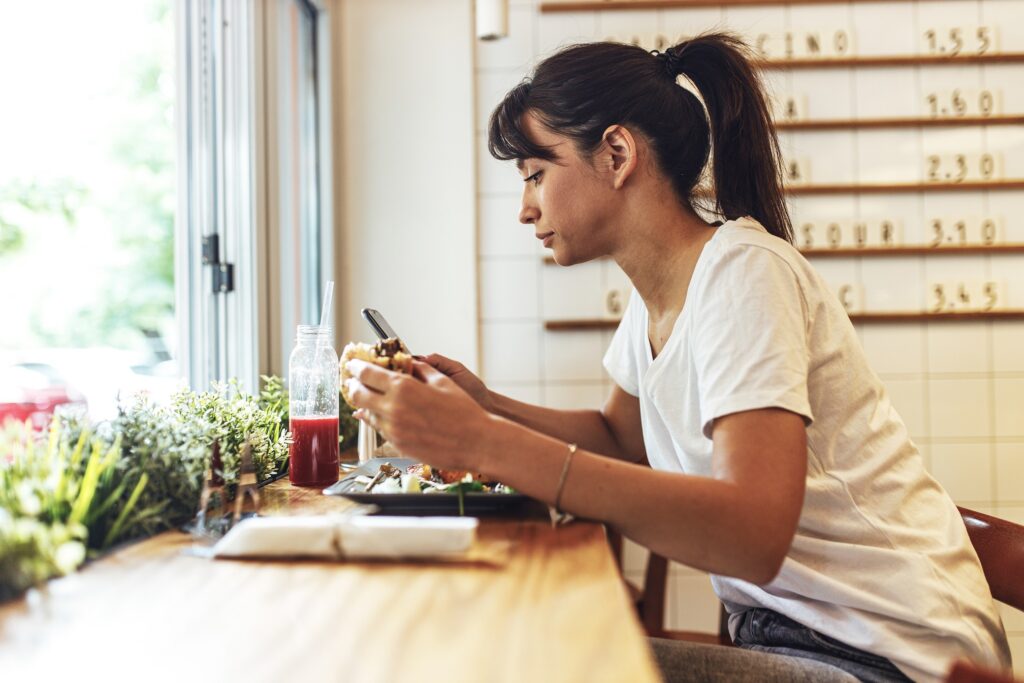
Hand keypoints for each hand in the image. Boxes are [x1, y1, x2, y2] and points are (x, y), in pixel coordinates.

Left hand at [345, 359, 492, 471]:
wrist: (476, 442)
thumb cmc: (464, 412)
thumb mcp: (443, 382)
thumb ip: (421, 370)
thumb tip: (409, 363)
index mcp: (403, 388)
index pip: (367, 373)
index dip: (356, 366)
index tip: (353, 364)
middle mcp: (393, 408)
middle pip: (358, 394)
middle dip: (352, 385)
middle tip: (353, 381)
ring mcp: (393, 430)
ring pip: (367, 414)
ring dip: (365, 404)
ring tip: (369, 398)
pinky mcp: (398, 446)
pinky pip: (380, 430)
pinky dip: (379, 420)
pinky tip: (385, 415)